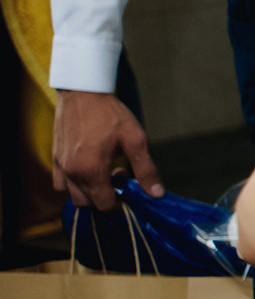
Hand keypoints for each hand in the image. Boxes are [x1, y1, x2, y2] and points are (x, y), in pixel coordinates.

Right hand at [51, 90, 160, 209]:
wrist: (83, 93)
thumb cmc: (110, 114)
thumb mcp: (135, 140)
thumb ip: (145, 169)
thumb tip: (156, 194)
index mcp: (92, 170)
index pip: (105, 205)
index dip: (121, 203)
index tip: (129, 189)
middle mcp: (72, 172)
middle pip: (89, 204)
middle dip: (107, 198)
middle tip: (118, 177)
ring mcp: (60, 166)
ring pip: (73, 197)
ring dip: (90, 194)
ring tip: (104, 174)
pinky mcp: (55, 159)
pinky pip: (60, 184)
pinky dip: (74, 186)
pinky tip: (88, 171)